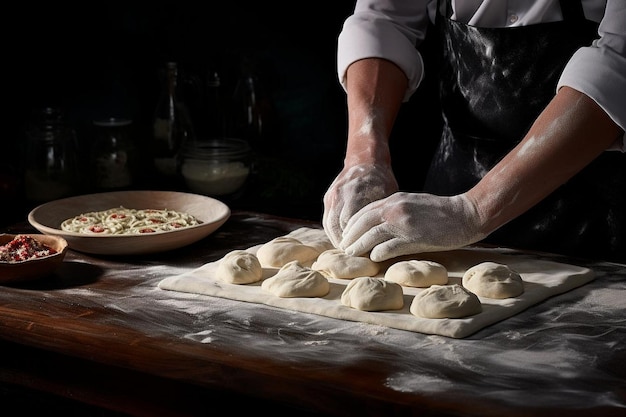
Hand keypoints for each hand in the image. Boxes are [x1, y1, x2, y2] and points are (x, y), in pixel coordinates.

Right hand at [323, 163, 398, 247]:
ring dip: (337, 239)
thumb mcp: (387, 195)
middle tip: (355, 256)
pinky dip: (333, 231)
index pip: (350, 225)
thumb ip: (381, 215)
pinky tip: (342, 239)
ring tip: (348, 251)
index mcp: (355, 194)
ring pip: (330, 225)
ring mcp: (332, 196)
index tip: (364, 253)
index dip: (356, 241)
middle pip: (338, 227)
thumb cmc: (382, 180)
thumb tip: (384, 239)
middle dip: (346, 243)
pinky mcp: (328, 197)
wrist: (365, 161)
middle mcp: (340, 195)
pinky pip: (327, 219)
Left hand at [339, 192, 486, 261]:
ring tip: (352, 255)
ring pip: (371, 235)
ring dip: (359, 246)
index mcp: (395, 200)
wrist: (465, 215)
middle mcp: (395, 209)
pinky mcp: (413, 238)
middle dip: (350, 236)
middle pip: (363, 223)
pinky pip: (388, 247)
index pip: (365, 212)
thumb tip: (378, 224)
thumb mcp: (412, 203)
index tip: (346, 234)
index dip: (352, 224)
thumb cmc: (440, 212)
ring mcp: (403, 223)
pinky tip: (373, 258)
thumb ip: (395, 210)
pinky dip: (378, 253)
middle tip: (344, 248)